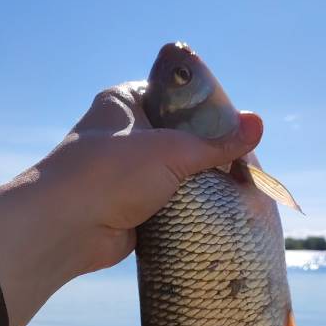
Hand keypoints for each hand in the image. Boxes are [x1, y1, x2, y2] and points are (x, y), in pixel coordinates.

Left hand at [43, 82, 262, 271]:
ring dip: (199, 185)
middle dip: (209, 152)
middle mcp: (124, 135)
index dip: (209, 110)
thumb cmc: (112, 173)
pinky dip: (187, 210)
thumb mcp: (172, 151)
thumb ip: (217, 143)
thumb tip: (259, 124)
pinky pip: (168, 204)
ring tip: (239, 188)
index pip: (176, 97)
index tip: (239, 125)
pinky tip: (216, 212)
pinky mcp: (130, 207)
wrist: (66, 228)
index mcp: (125, 103)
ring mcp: (126, 173)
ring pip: (175, 174)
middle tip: (245, 161)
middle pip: (179, 138)